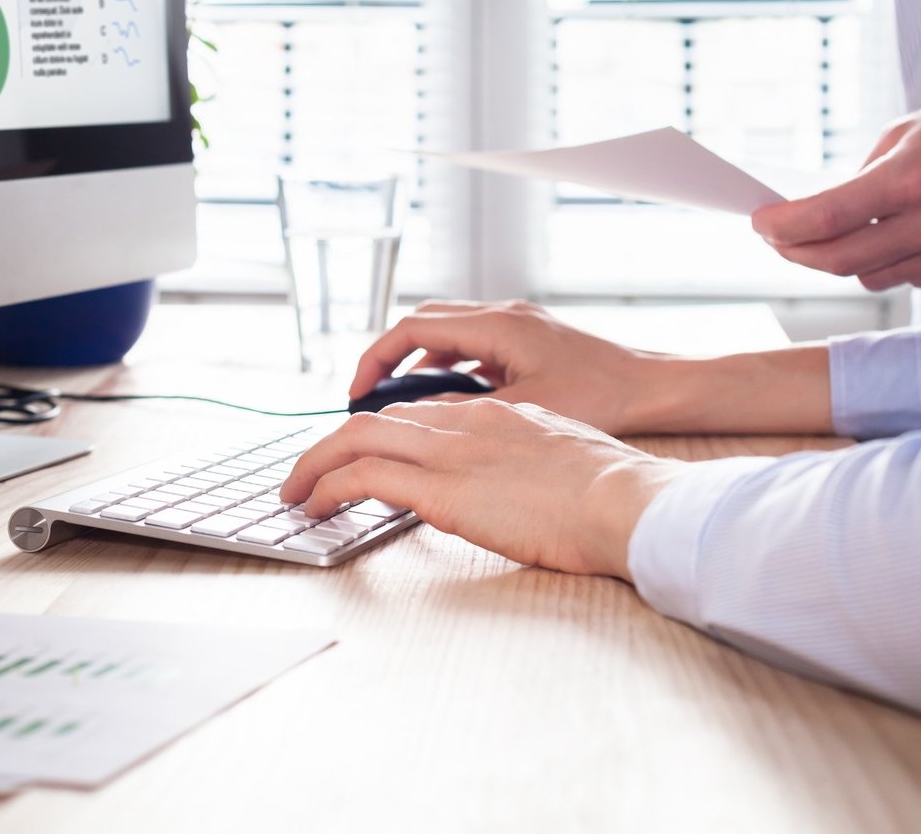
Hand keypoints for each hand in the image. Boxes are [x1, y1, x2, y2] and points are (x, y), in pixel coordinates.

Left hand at [281, 400, 682, 578]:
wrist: (625, 501)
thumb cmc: (613, 495)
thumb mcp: (563, 462)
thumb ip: (528, 463)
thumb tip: (516, 487)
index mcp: (498, 415)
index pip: (421, 414)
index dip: (382, 433)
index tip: (362, 455)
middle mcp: (466, 422)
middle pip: (378, 420)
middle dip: (333, 444)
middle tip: (308, 472)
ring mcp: (451, 451)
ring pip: (356, 439)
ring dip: (316, 464)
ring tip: (295, 493)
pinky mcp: (440, 487)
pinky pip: (362, 477)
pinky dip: (328, 487)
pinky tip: (314, 507)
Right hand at [350, 301, 668, 435]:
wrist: (654, 387)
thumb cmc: (602, 396)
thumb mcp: (521, 411)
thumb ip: (464, 412)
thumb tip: (417, 421)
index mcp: (496, 325)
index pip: (413, 328)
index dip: (376, 359)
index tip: (357, 392)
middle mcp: (503, 315)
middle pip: (424, 324)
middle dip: (390, 358)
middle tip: (369, 397)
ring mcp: (518, 324)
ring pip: (449, 333)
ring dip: (420, 363)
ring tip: (402, 404)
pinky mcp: (530, 340)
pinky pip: (474, 345)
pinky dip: (451, 367)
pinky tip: (451, 401)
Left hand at [752, 81, 920, 291]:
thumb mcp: (905, 133)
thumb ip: (860, 177)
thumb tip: (818, 213)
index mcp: (913, 179)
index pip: (828, 218)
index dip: (783, 227)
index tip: (760, 223)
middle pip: (840, 261)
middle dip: (797, 252)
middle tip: (778, 239)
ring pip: (871, 276)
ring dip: (844, 259)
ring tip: (837, 233)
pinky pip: (909, 279)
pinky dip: (890, 263)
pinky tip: (894, 237)